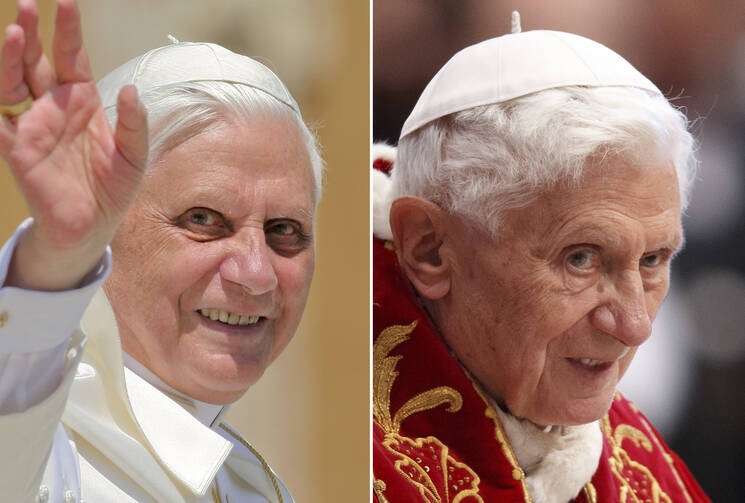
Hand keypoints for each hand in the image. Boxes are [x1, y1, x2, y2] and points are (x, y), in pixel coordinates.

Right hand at [0, 0, 147, 290]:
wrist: (92, 227)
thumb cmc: (113, 189)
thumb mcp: (134, 156)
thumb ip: (133, 124)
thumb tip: (129, 90)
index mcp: (82, 103)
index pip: (72, 57)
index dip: (68, 32)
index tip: (67, 3)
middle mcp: (54, 107)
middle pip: (37, 61)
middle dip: (32, 33)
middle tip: (28, 5)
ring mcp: (33, 125)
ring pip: (14, 81)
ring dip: (10, 57)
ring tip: (13, 32)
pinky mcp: (18, 148)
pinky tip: (1, 76)